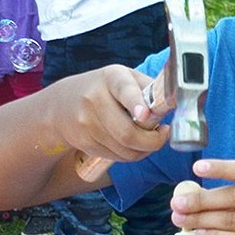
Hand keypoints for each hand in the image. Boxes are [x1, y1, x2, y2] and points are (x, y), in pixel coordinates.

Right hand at [55, 66, 169, 162]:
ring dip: (144, 149)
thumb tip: (174, 104)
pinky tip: (131, 142)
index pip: (125, 91)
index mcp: (112, 78)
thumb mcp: (125, 79)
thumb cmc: (105, 90)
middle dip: (153, 141)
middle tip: (163, 133)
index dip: (136, 104)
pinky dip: (130, 154)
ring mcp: (85, 122)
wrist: (60, 104)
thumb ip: (148, 89)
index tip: (145, 115)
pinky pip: (117, 157)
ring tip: (148, 137)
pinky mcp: (83, 142)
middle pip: (128, 133)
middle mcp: (94, 98)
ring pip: (125, 150)